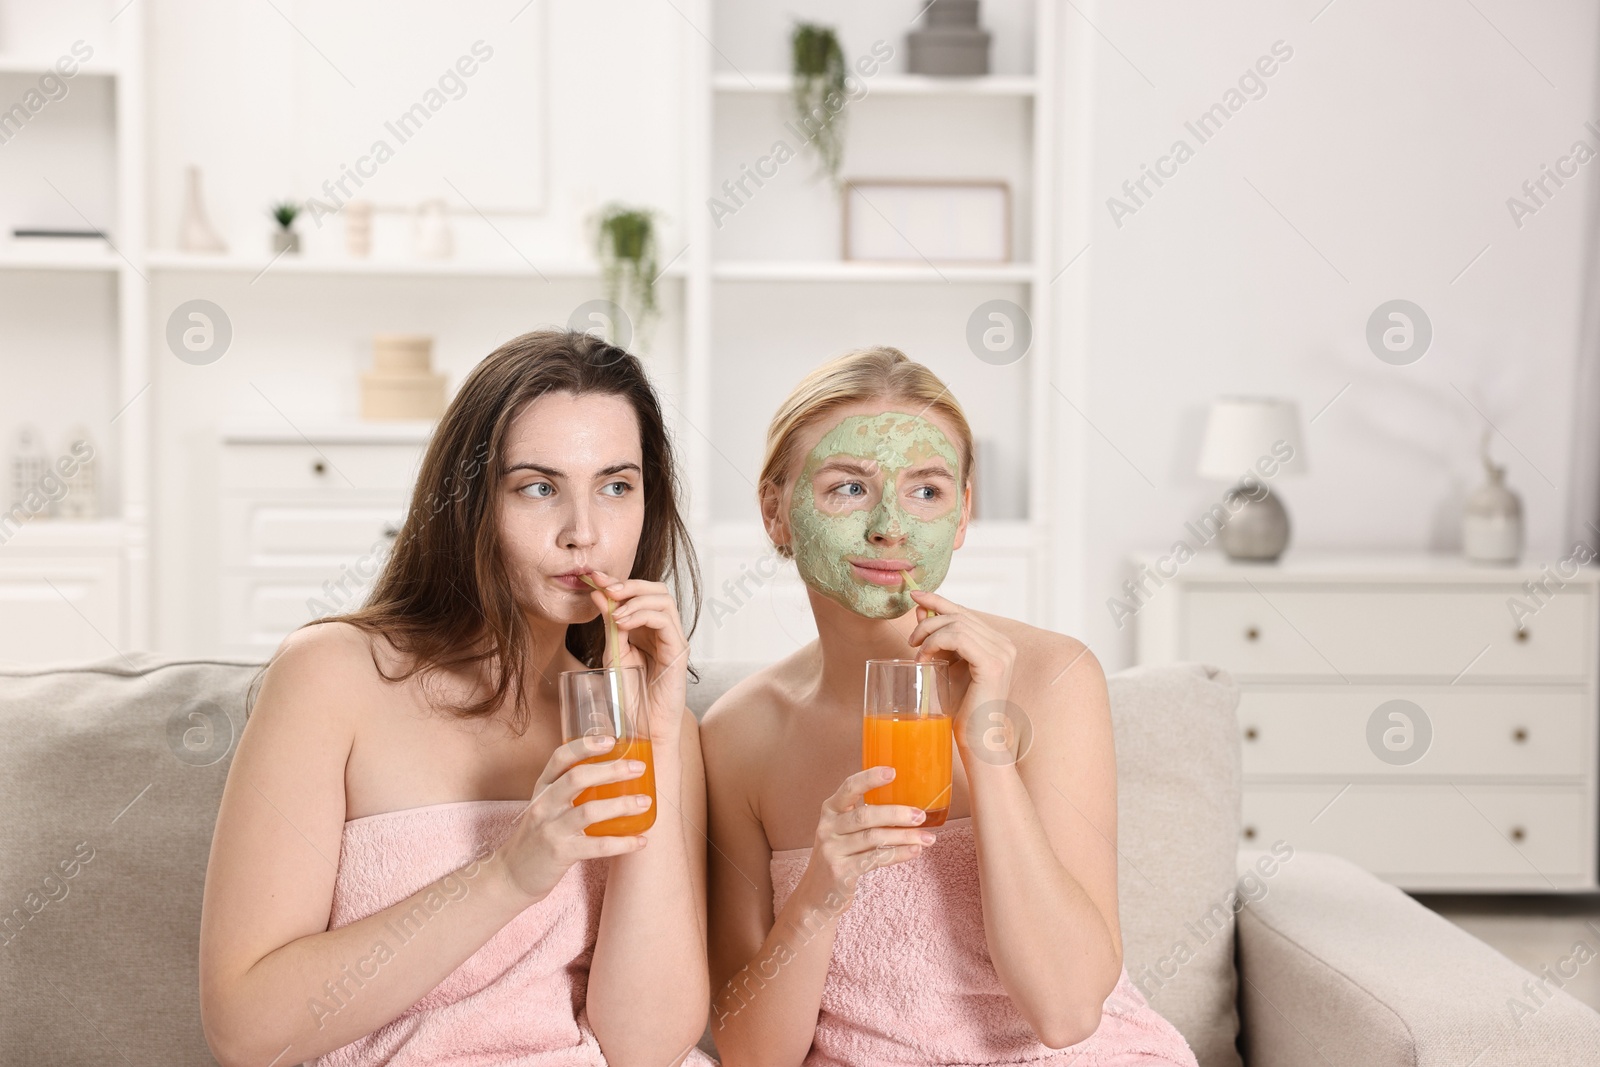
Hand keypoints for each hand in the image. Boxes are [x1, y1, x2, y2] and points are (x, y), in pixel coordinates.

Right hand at [493, 734, 651, 903]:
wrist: (513, 875)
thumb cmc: (539, 836)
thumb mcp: (546, 806)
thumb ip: (568, 790)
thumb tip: (613, 773)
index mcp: (542, 788)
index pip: (560, 757)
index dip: (585, 745)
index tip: (612, 740)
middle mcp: (543, 804)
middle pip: (577, 778)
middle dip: (612, 770)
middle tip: (639, 768)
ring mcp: (550, 829)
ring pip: (589, 811)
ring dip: (622, 805)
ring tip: (645, 802)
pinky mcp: (560, 853)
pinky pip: (597, 846)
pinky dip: (623, 843)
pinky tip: (641, 840)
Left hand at [585, 568, 689, 750]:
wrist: (642, 729)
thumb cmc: (629, 697)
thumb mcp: (612, 654)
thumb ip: (608, 625)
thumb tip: (598, 594)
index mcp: (646, 629)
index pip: (638, 594)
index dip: (617, 581)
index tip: (593, 577)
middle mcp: (663, 630)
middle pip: (656, 589)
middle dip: (629, 584)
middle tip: (607, 588)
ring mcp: (673, 639)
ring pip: (663, 599)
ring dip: (635, 599)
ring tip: (615, 612)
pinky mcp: (679, 651)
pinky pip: (665, 621)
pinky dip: (643, 615)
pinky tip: (623, 624)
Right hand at [800, 768, 935, 907]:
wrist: (817, 896)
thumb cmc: (839, 857)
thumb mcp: (843, 832)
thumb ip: (864, 817)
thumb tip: (908, 804)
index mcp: (830, 810)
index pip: (849, 787)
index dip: (870, 778)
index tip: (893, 771)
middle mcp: (828, 827)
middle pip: (865, 815)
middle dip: (896, 813)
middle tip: (921, 815)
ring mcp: (832, 850)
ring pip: (874, 838)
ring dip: (904, 836)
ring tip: (927, 838)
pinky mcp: (841, 872)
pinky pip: (875, 859)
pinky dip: (898, 854)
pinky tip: (914, 851)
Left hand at [906, 589, 1017, 740]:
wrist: (976, 739)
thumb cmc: (961, 708)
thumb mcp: (946, 665)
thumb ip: (938, 639)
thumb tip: (922, 610)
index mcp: (997, 643)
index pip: (965, 612)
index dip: (939, 600)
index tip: (915, 595)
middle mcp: (1004, 644)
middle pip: (959, 614)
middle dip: (929, 621)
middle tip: (911, 640)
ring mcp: (1002, 653)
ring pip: (957, 624)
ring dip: (929, 635)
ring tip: (918, 654)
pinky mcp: (992, 664)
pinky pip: (959, 638)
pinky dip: (936, 643)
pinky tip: (925, 658)